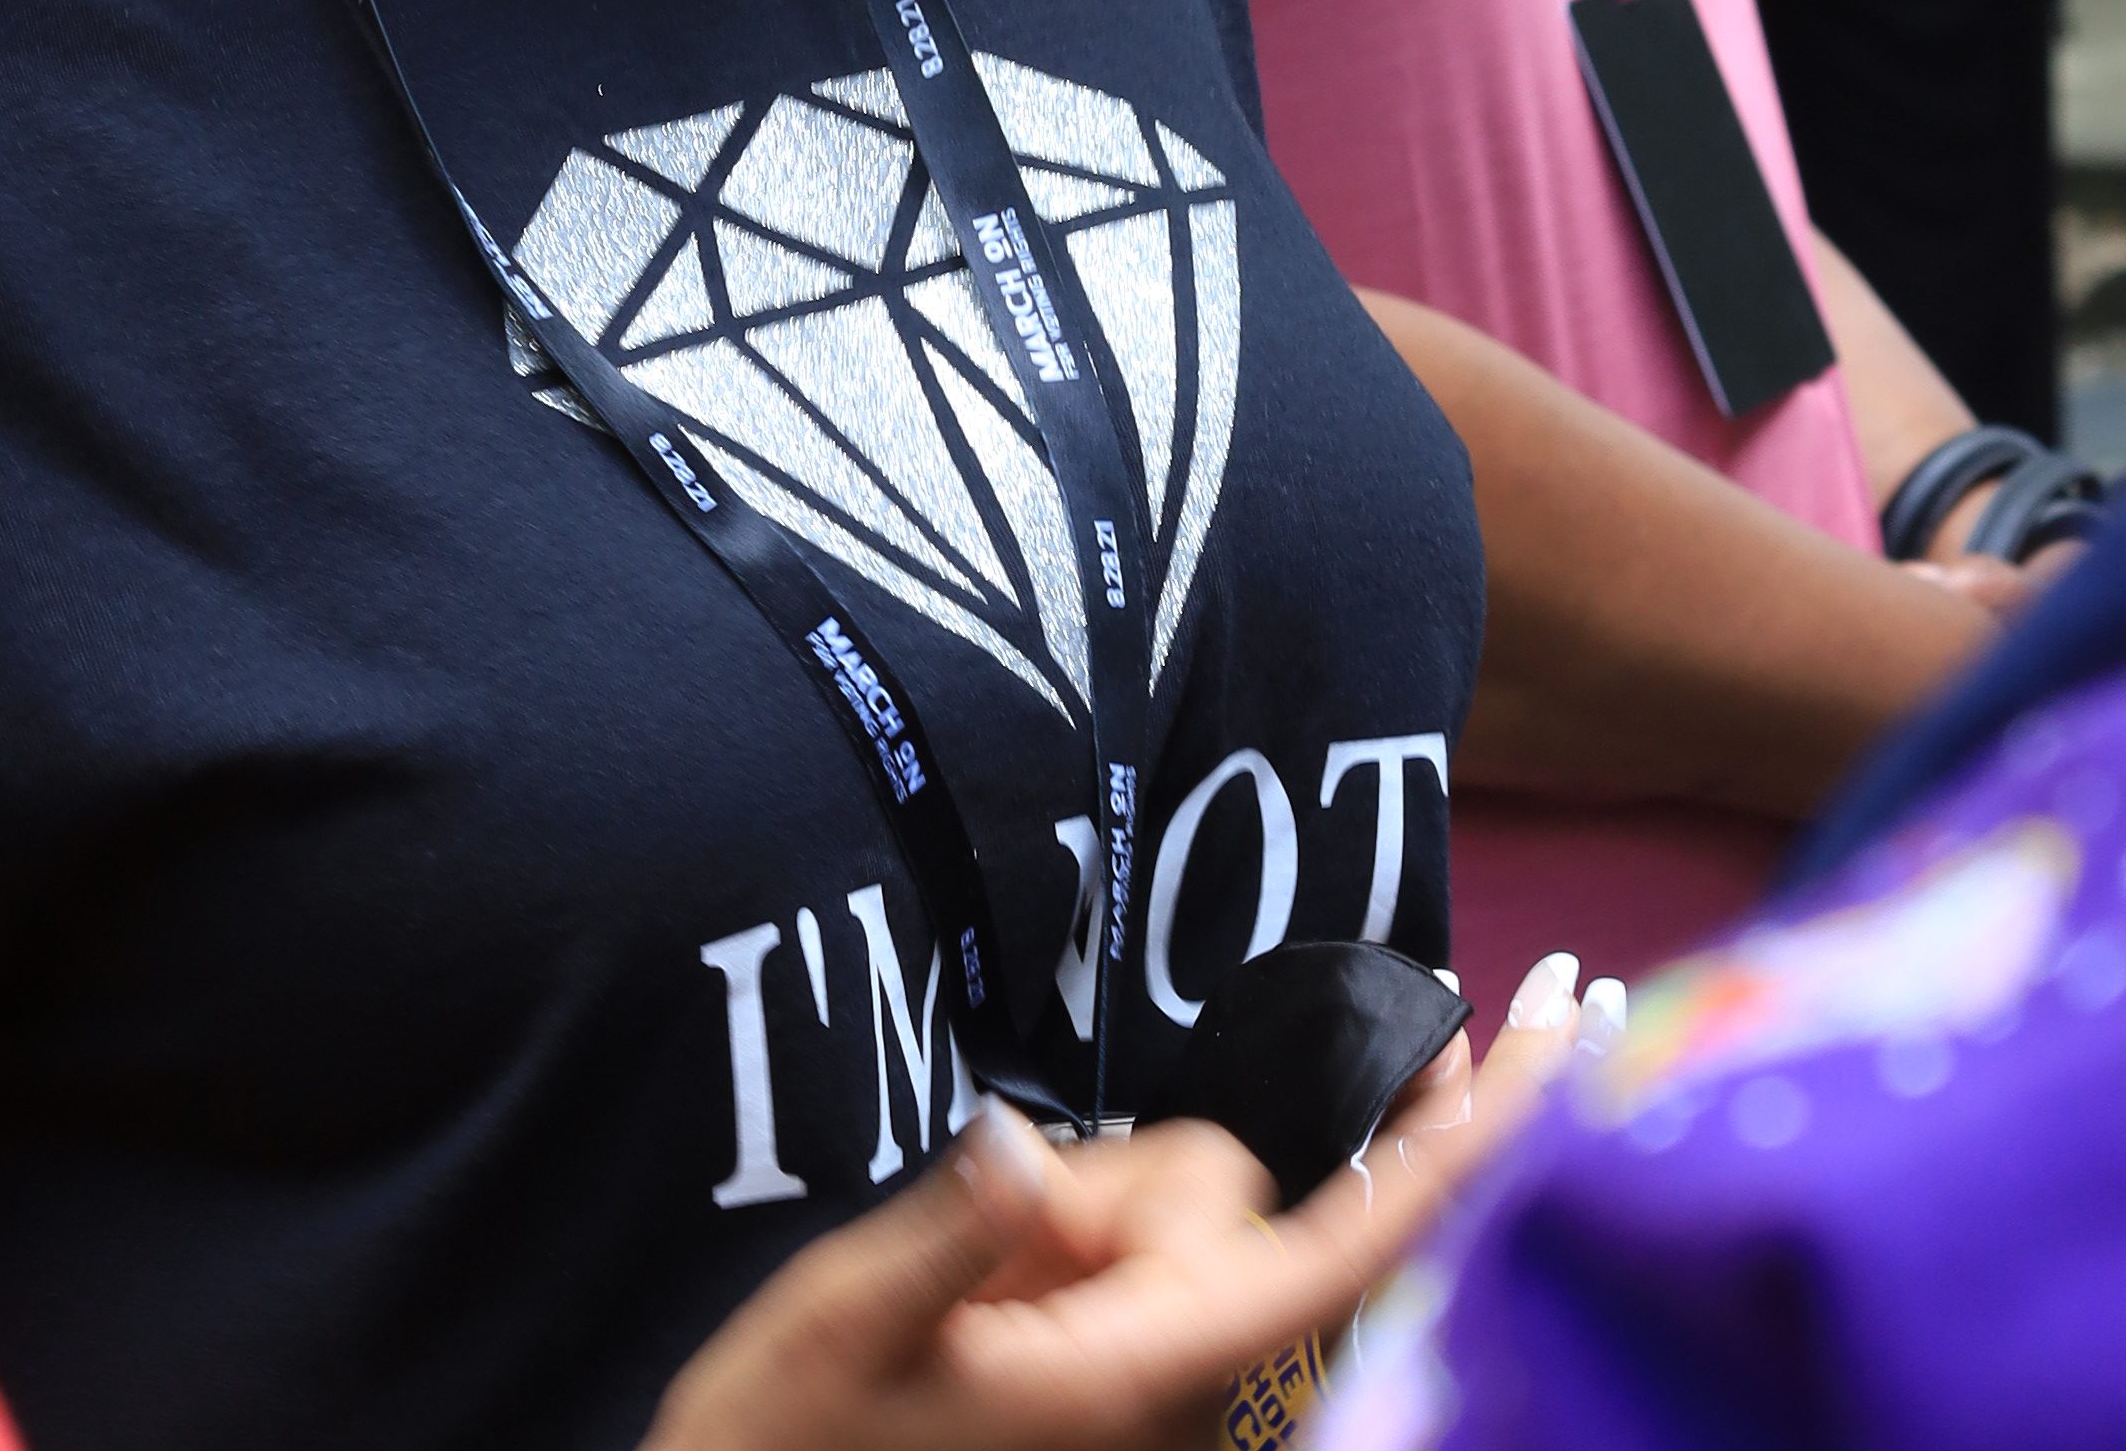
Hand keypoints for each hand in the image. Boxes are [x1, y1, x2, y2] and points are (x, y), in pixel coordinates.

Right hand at [642, 983, 1588, 1450]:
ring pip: (1191, 1212)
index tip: (1570, 1019)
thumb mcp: (845, 1331)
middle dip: (1137, 1186)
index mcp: (1144, 1380)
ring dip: (1093, 1214)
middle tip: (1006, 1249)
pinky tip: (1005, 1285)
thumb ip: (949, 1240)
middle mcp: (1191, 1395)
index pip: (1359, 1243)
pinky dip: (1098, 1233)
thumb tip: (1016, 1149)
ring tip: (972, 1301)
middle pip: (1239, 1200)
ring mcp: (1170, 1394)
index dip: (1477, 1137)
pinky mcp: (1142, 1384)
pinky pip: (1161, 1252)